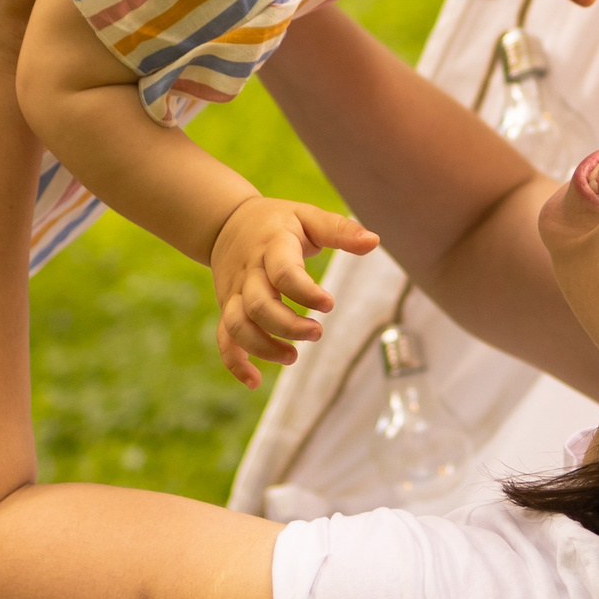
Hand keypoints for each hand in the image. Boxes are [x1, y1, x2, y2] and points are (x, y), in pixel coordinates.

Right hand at [208, 197, 377, 388]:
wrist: (226, 221)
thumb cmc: (278, 221)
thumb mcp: (308, 215)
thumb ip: (340, 229)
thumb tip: (374, 240)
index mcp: (272, 246)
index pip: (283, 271)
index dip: (305, 292)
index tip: (329, 304)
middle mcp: (249, 272)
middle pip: (259, 306)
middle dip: (288, 326)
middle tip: (317, 333)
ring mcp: (234, 292)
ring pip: (238, 326)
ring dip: (264, 347)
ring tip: (293, 357)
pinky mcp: (228, 307)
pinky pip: (224, 338)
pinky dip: (235, 363)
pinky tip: (254, 382)